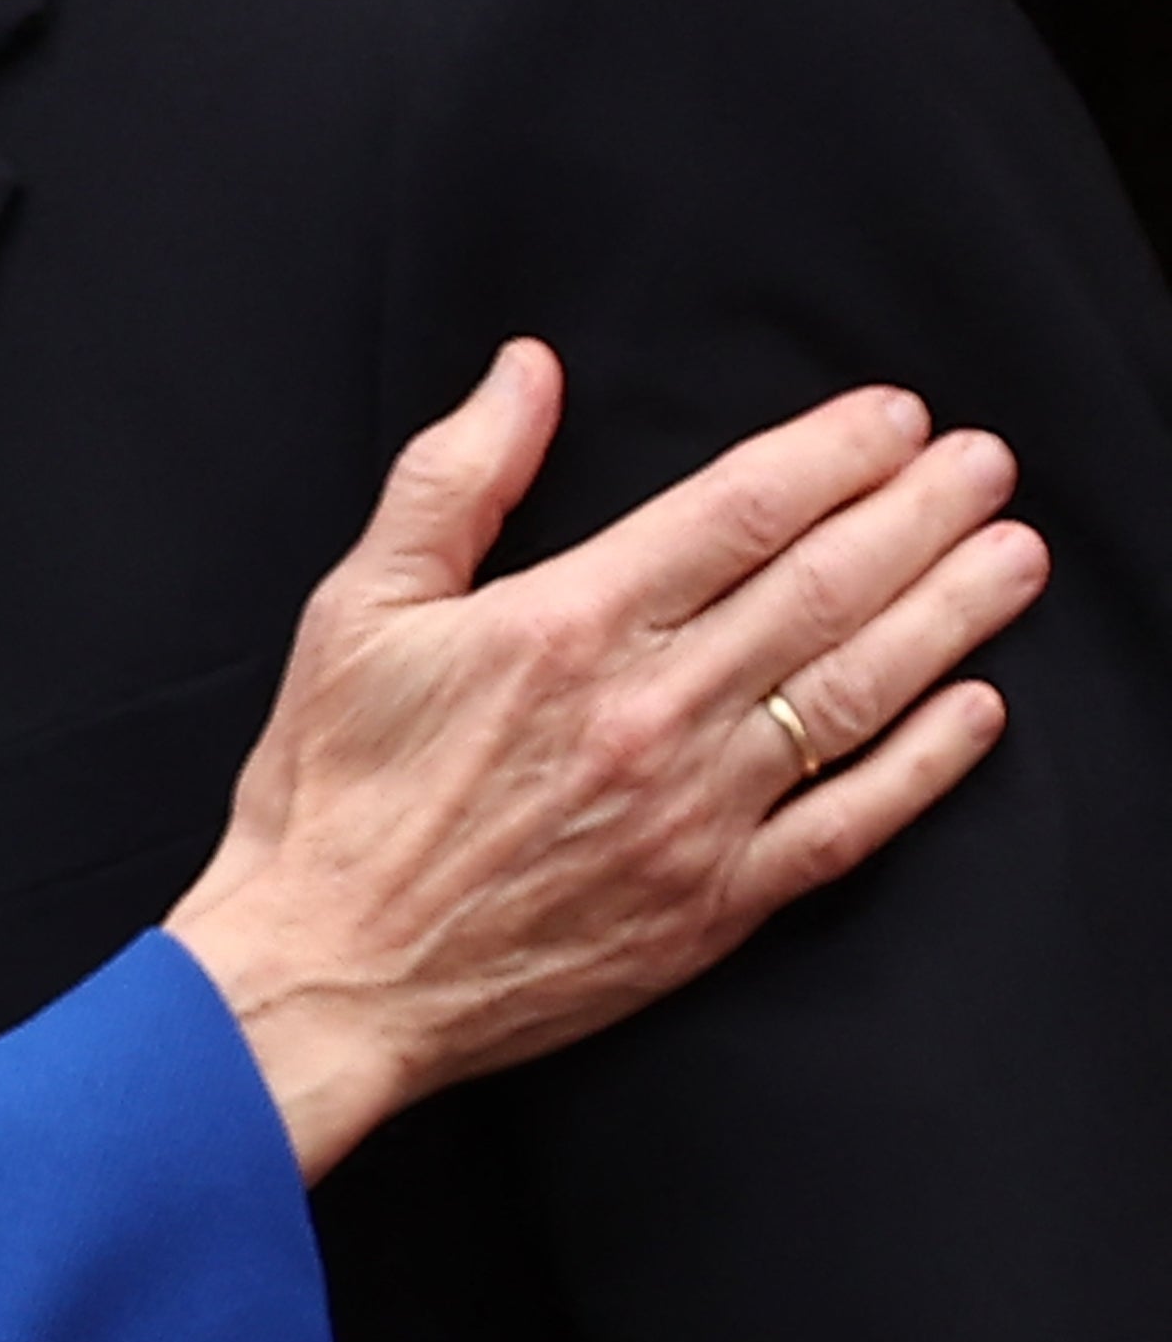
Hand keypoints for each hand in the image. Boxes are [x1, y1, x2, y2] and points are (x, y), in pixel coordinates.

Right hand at [163, 341, 1045, 1179]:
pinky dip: (924, 765)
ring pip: (854, 692)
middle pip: (820, 588)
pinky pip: (849, 824)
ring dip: (948, 616)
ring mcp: (696, 813)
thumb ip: (453, 478)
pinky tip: (976, 712)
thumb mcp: (356, 605)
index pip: (735, 513)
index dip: (829, 455)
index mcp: (564, 626)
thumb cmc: (330, 788)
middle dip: (918, 514)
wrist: (329, 970)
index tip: (895, 417)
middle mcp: (650, 711)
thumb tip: (526, 371)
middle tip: (988, 463)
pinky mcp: (715, 902)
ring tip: (1012, 558)